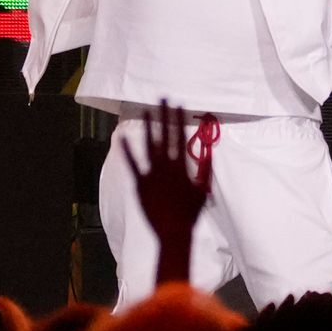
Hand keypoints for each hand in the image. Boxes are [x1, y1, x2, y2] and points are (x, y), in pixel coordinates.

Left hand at [124, 104, 217, 294]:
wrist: (173, 232)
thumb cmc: (190, 214)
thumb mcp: (202, 191)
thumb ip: (206, 170)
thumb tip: (209, 152)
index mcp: (181, 166)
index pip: (180, 137)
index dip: (178, 119)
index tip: (178, 104)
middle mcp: (165, 166)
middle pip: (165, 135)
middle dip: (164, 115)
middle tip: (162, 98)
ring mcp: (151, 174)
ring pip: (149, 146)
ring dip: (149, 127)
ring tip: (147, 111)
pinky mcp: (140, 184)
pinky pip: (132, 164)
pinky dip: (127, 151)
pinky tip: (122, 138)